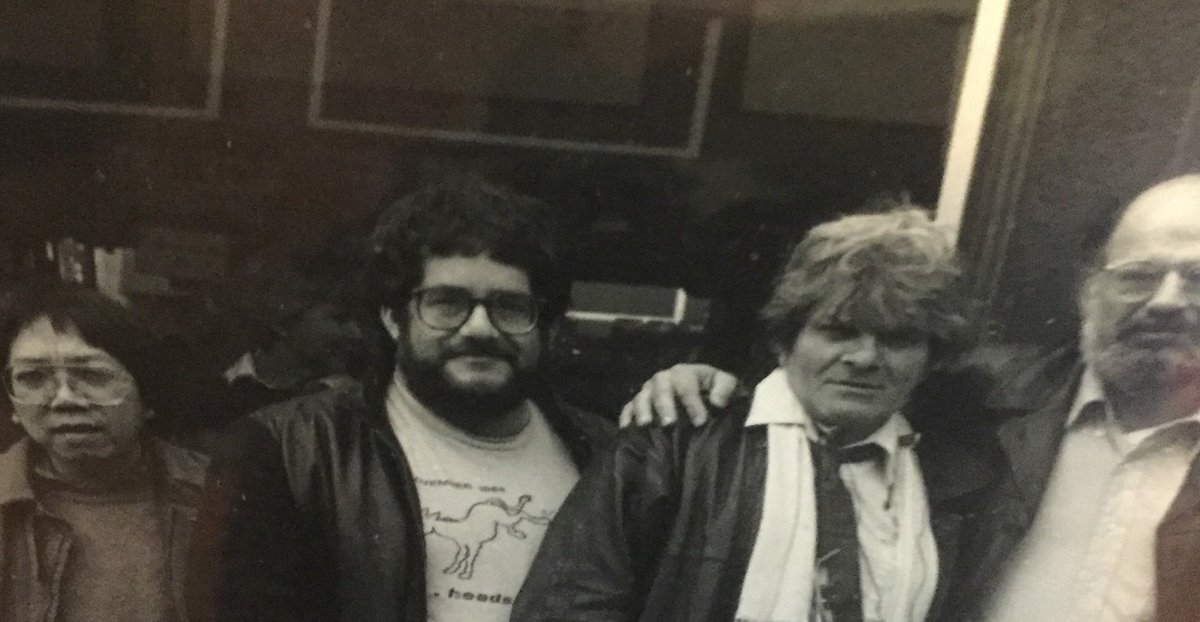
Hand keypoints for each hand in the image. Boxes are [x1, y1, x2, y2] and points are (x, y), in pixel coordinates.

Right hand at [619, 364, 738, 427]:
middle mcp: (662, 379)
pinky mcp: (637, 404)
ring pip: (642, 397)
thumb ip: (725, 388)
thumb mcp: (725, 384)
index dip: (693, 403)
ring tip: (646, 426)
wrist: (700, 393)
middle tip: (669, 424)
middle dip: (664, 406)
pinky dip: (626, 417)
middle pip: (661, 390)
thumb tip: (717, 403)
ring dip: (643, 411)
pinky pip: (628, 408)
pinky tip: (627, 430)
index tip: (700, 422)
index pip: (686, 386)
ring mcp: (647, 391)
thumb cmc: (712, 389)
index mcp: (684, 373)